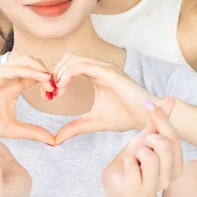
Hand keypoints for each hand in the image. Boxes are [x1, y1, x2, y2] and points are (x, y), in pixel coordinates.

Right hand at [0, 55, 55, 143]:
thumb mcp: (13, 129)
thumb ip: (33, 132)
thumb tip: (54, 141)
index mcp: (15, 84)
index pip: (38, 75)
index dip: (50, 81)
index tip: (57, 95)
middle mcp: (9, 76)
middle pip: (36, 63)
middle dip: (49, 72)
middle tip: (58, 88)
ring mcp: (1, 73)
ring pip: (28, 61)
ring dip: (42, 70)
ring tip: (51, 84)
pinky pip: (15, 68)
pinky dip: (31, 71)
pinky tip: (43, 79)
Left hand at [52, 53, 172, 144]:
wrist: (146, 118)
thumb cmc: (125, 117)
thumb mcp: (93, 122)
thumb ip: (75, 127)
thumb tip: (56, 139)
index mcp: (96, 74)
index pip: (70, 65)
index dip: (57, 76)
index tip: (50, 95)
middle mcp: (100, 67)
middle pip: (69, 58)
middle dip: (55, 72)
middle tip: (50, 91)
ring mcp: (105, 67)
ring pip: (74, 58)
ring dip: (60, 72)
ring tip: (56, 90)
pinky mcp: (109, 72)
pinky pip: (83, 65)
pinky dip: (68, 73)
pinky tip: (62, 87)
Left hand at [102, 104, 182, 196]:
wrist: (117, 184)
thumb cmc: (135, 161)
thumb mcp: (146, 138)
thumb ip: (158, 122)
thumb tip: (171, 99)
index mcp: (176, 166)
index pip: (173, 138)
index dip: (161, 119)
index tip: (148, 104)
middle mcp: (168, 179)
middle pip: (165, 145)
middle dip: (148, 139)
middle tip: (141, 145)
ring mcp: (153, 188)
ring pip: (149, 156)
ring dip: (136, 152)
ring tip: (134, 159)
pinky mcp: (135, 191)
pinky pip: (131, 165)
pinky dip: (126, 162)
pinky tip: (126, 168)